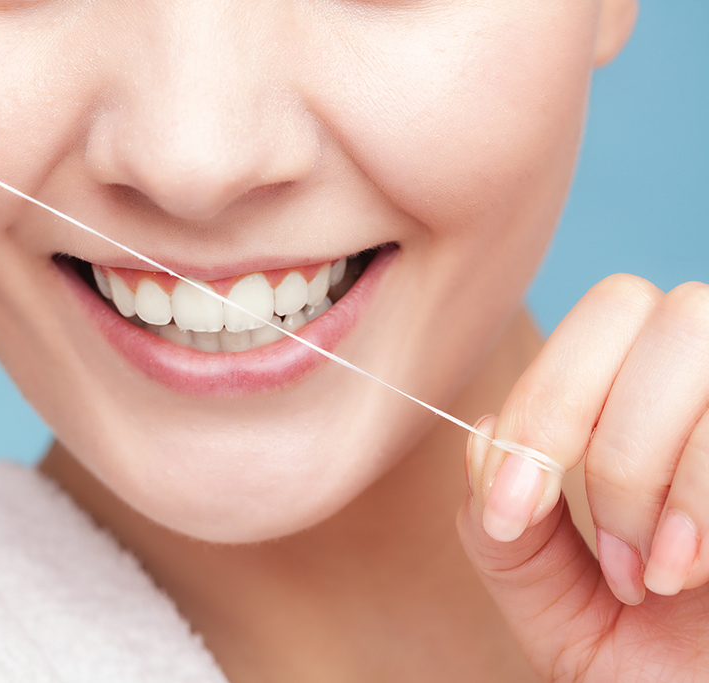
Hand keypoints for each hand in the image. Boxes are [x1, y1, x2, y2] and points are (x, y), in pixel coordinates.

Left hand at [459, 274, 708, 680]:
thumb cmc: (658, 665)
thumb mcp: (556, 602)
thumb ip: (505, 531)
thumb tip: (482, 435)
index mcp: (648, 399)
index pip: (598, 315)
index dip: (541, 404)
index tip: (512, 509)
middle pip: (638, 305)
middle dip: (593, 432)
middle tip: (603, 547)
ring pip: (692, 348)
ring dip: (648, 474)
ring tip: (649, 574)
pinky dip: (699, 504)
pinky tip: (689, 573)